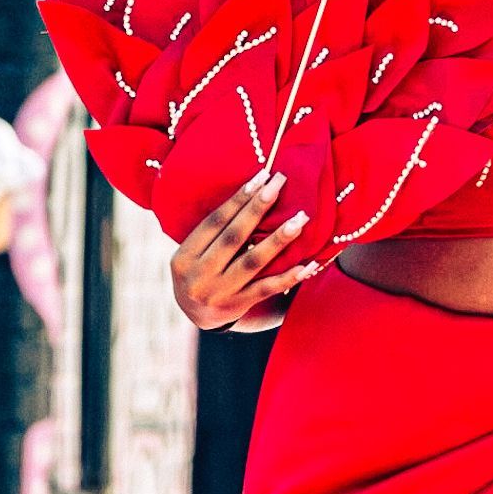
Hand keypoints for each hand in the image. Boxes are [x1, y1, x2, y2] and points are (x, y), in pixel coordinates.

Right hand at [169, 170, 316, 331]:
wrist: (194, 316)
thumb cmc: (198, 272)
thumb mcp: (192, 252)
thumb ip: (213, 232)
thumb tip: (251, 195)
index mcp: (185, 255)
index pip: (215, 221)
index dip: (238, 198)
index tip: (260, 177)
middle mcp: (201, 274)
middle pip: (234, 237)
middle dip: (258, 208)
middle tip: (279, 184)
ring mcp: (220, 292)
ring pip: (253, 261)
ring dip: (279, 239)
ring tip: (300, 219)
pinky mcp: (239, 306)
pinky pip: (267, 289)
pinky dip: (288, 277)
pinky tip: (307, 265)